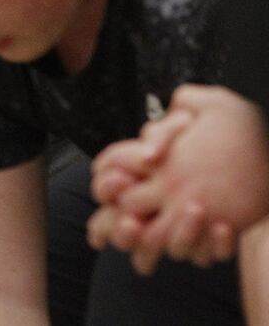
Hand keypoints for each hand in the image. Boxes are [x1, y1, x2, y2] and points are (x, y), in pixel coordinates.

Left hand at [88, 84, 268, 273]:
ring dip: (152, 236)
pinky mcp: (223, 226)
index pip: (113, 165)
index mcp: (162, 156)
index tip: (110, 174)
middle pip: (128, 207)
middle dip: (124, 209)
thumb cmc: (245, 122)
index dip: (106, 170)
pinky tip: (187, 240)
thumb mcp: (207, 102)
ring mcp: (196, 209)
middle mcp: (173, 184)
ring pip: (156, 237)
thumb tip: (152, 131)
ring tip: (155, 231)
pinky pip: (192, 250)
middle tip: (129, 210)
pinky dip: (186, 248)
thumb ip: (174, 111)